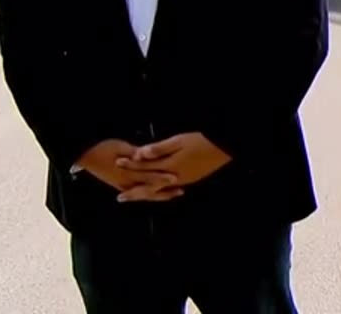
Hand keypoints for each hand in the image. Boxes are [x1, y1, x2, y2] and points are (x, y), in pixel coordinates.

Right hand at [75, 139, 181, 200]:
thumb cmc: (102, 148)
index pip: (147, 176)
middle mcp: (125, 181)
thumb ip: (135, 153)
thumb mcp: (121, 147)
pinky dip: (147, 194)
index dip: (162, 178)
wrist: (85, 154)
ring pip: (143, 193)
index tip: (175, 179)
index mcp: (126, 172)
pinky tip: (155, 194)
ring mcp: (122, 185)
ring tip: (173, 194)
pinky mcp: (119, 185)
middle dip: (165, 190)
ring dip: (158, 194)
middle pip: (148, 188)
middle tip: (180, 191)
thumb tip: (147, 155)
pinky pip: (136, 193)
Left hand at [115, 133, 231, 201]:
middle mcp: (174, 177)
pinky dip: (159, 194)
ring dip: (145, 195)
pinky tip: (155, 194)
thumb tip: (141, 154)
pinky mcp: (189, 180)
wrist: (223, 148)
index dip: (131, 164)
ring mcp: (182, 181)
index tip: (117, 163)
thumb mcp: (179, 140)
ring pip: (159, 192)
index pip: (145, 166)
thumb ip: (160, 148)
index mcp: (170, 166)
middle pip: (149, 187)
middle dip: (133, 192)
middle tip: (119, 198)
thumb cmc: (201, 141)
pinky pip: (169, 191)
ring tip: (134, 198)